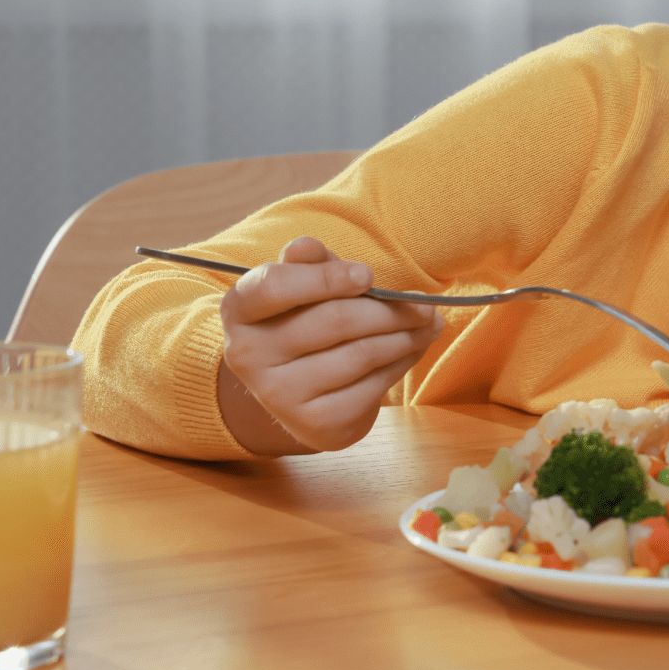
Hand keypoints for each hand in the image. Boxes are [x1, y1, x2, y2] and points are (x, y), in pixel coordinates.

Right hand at [218, 236, 443, 452]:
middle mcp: (249, 356)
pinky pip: (373, 385)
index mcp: (240, 311)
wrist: (302, 396)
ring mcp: (280, 395)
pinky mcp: (315, 423)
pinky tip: (413, 349)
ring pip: (361, 353)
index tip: (368, 275)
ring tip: (429, 322)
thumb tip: (305, 247)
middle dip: (389, 310)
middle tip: (424, 304)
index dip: (326, 278)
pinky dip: (402, 363)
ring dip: (406, 335)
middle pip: (334, 320)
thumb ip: (311, 265)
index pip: (275, 286)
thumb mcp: (304, 289)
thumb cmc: (306, 325)